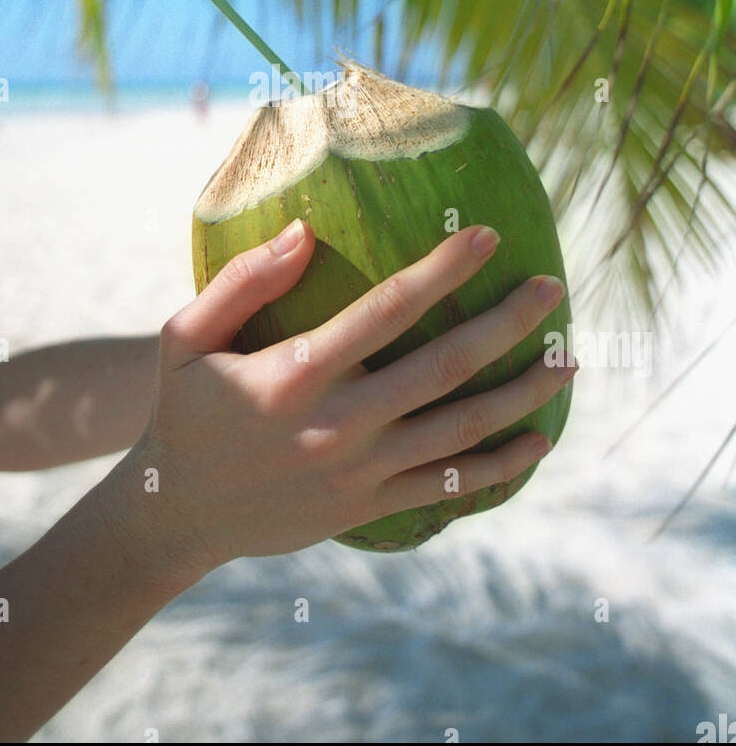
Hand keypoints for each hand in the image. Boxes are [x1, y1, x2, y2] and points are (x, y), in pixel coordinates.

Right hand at [122, 221, 570, 578]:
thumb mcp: (186, 337)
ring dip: (521, 394)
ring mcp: (358, 472)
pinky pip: (446, 486)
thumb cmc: (185, 411)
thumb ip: (242, 281)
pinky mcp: (367, 507)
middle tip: (552, 289)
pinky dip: (499, 465)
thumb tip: (303, 231)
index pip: (388, 309)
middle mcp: (338, 423)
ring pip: (460, 430)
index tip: (488, 235)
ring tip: (568, 360)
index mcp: (295, 372)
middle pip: (444, 366)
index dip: (444, 269)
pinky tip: (537, 440)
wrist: (177, 514)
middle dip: (507, 323)